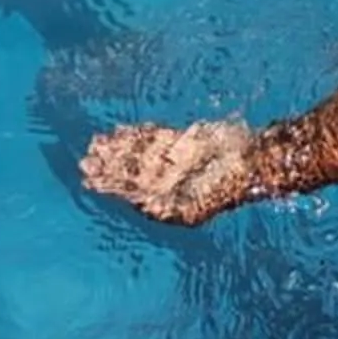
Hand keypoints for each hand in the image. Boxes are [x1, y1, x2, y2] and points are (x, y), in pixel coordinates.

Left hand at [80, 119, 259, 223]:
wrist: (252, 162)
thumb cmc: (226, 187)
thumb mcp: (195, 206)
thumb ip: (167, 207)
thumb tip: (140, 207)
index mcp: (166, 200)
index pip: (130, 191)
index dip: (108, 183)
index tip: (88, 176)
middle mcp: (166, 181)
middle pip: (130, 172)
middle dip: (107, 165)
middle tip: (85, 158)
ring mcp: (173, 160)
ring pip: (138, 153)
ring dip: (117, 149)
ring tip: (95, 142)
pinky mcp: (183, 141)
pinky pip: (154, 137)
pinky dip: (136, 134)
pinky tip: (121, 131)